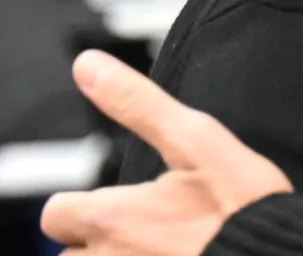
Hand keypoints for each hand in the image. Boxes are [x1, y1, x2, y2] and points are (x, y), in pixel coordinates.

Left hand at [41, 52, 290, 255]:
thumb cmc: (244, 205)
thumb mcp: (198, 140)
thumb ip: (138, 104)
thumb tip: (87, 65)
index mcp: (111, 217)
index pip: (57, 214)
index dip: (82, 207)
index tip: (119, 206)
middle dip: (97, 245)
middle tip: (145, 234)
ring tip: (163, 250)